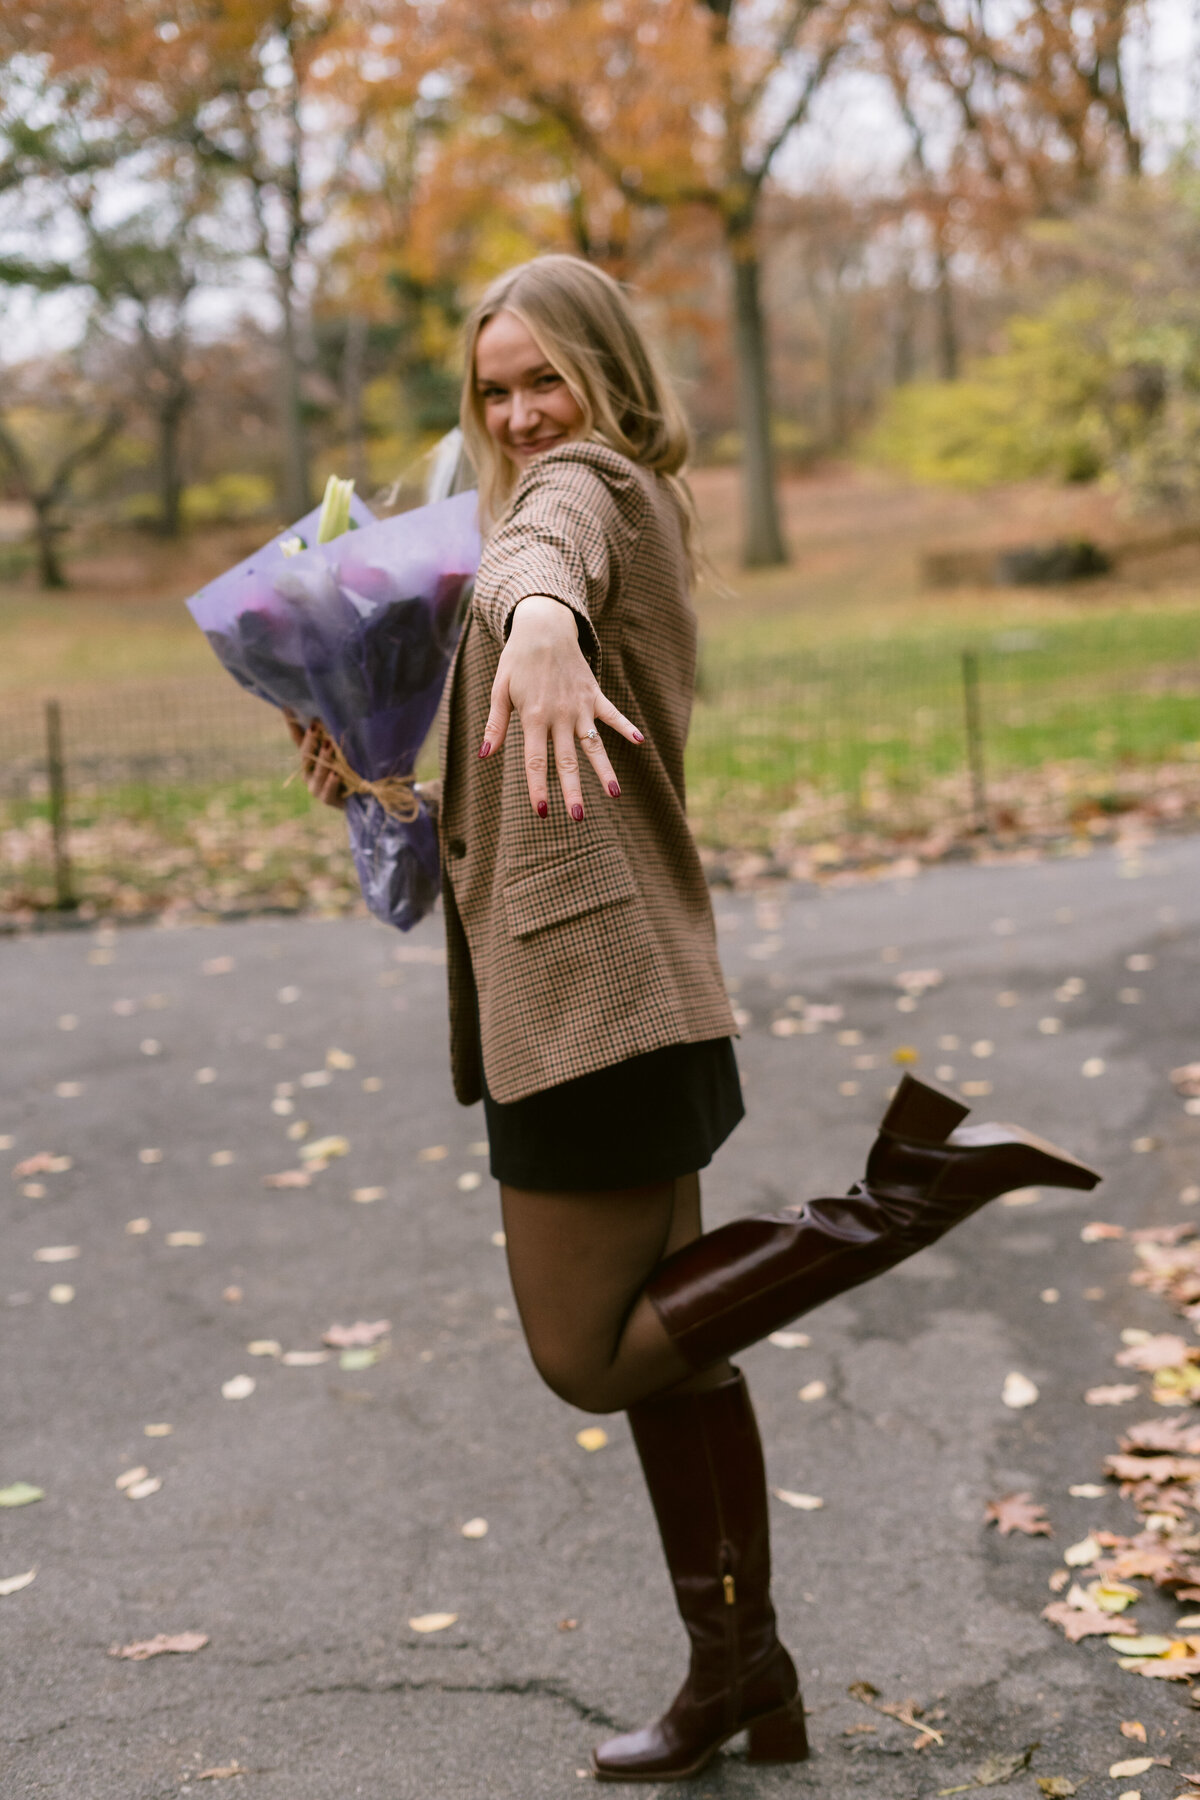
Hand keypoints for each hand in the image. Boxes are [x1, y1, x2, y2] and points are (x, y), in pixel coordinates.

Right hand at [284, 710, 347, 809]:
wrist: (361, 799)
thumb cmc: (351, 770)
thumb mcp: (343, 751)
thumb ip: (334, 737)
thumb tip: (329, 714)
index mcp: (310, 758)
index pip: (298, 739)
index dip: (293, 724)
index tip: (287, 706)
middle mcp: (309, 772)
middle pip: (305, 755)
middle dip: (310, 741)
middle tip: (315, 727)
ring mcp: (316, 787)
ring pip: (317, 773)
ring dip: (323, 759)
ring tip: (328, 746)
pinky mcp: (328, 799)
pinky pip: (327, 791)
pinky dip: (331, 783)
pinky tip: (335, 774)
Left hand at [479, 596, 642, 819]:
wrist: (543, 626)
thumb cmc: (517, 661)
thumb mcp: (500, 690)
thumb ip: (495, 725)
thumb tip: (484, 755)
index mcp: (533, 716)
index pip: (536, 760)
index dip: (538, 787)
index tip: (542, 812)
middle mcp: (559, 715)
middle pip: (567, 760)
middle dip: (573, 790)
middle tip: (578, 817)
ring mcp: (580, 706)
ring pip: (593, 744)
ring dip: (604, 769)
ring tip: (614, 793)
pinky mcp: (594, 695)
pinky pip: (612, 714)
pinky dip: (626, 727)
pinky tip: (641, 743)